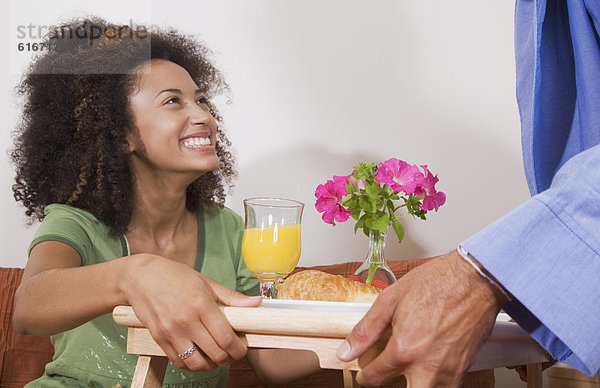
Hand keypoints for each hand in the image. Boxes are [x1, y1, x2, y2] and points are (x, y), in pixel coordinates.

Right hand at [124, 254, 261, 371]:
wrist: (140, 277)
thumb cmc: (174, 276)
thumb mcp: (206, 282)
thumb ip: (231, 297)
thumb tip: (256, 303)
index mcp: (201, 305)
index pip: (226, 337)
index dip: (239, 349)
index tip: (243, 347)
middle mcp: (186, 321)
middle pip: (215, 353)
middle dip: (229, 358)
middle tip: (233, 352)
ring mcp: (171, 332)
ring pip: (197, 363)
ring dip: (211, 365)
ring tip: (216, 357)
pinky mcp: (159, 339)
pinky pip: (179, 362)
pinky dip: (192, 364)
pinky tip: (199, 356)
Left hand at [337, 250, 507, 386]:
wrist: (476, 279)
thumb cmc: (437, 282)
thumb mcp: (391, 299)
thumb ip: (366, 330)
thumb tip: (346, 351)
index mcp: (405, 349)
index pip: (375, 379)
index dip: (365, 377)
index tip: (365, 373)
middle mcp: (427, 366)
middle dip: (390, 385)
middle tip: (386, 374)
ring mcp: (448, 371)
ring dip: (413, 385)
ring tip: (408, 369)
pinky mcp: (464, 369)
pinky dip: (434, 383)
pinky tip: (427, 366)